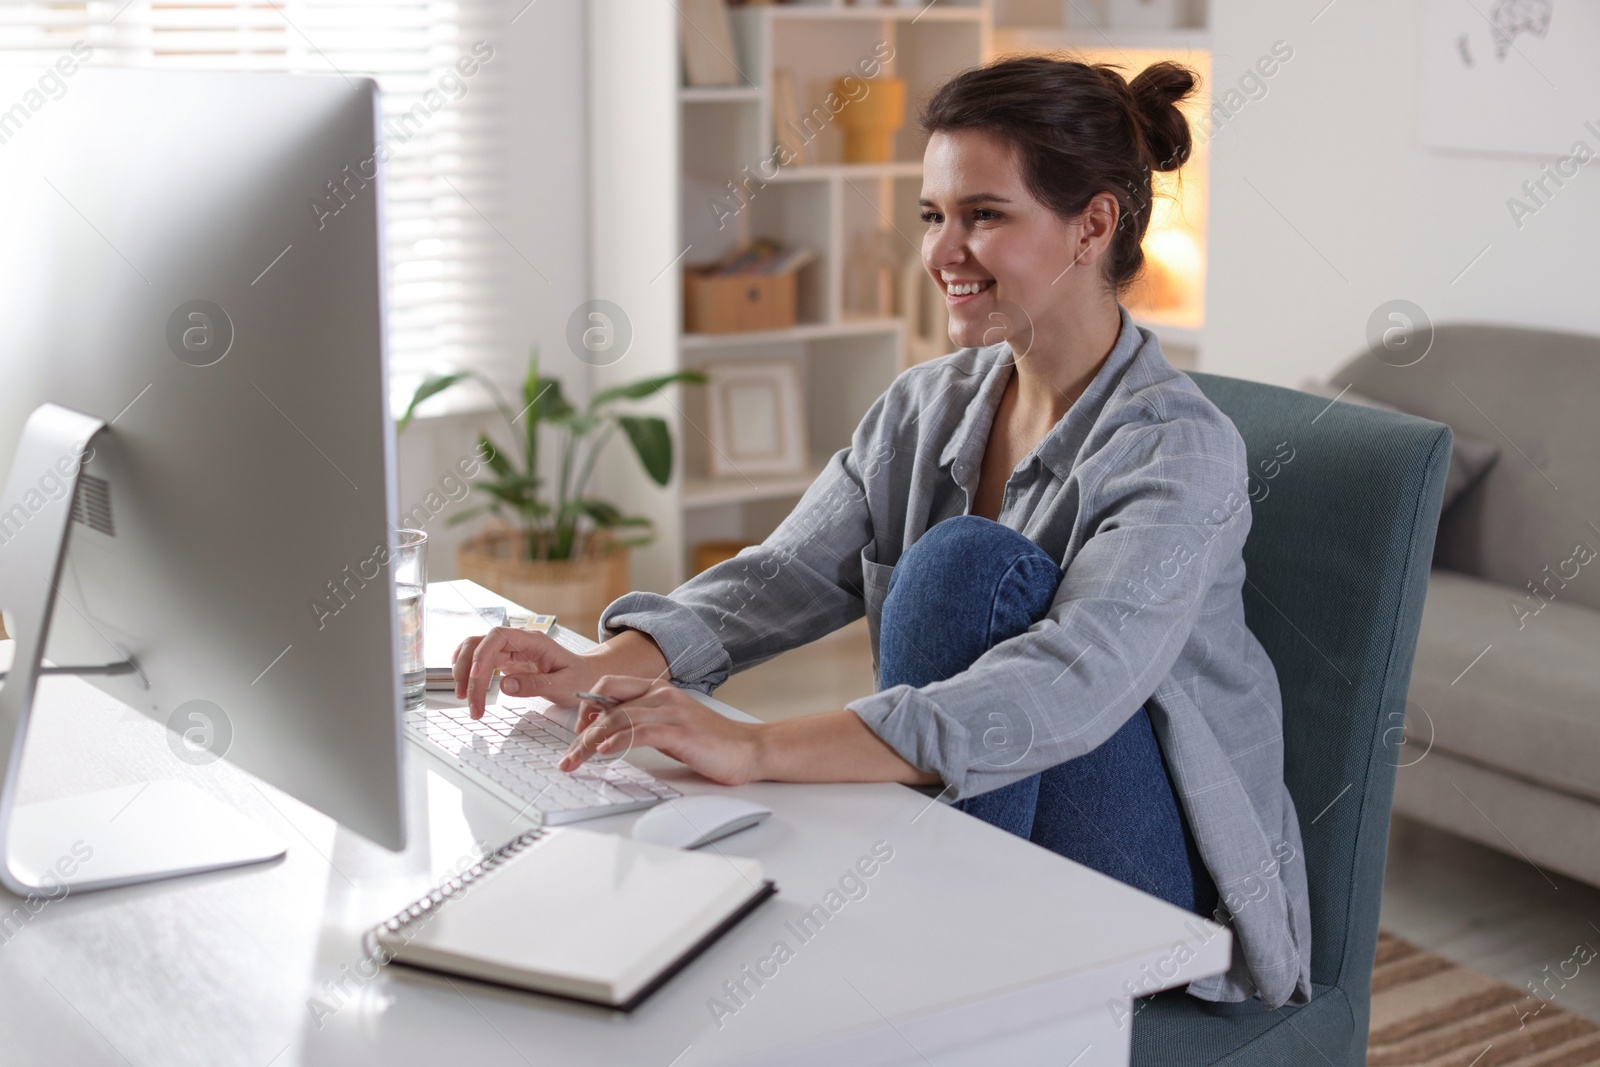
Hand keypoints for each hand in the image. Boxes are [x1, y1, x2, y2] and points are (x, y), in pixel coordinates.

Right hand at [452, 627, 601, 718]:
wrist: (586, 675)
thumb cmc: (579, 678)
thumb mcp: (565, 686)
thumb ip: (536, 685)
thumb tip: (505, 685)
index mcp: (533, 641)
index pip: (497, 637)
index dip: (481, 656)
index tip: (475, 680)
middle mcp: (518, 641)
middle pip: (480, 644)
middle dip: (468, 672)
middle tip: (471, 703)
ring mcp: (510, 650)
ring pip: (474, 651)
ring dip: (463, 672)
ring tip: (465, 699)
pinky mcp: (505, 661)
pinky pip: (478, 660)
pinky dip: (467, 671)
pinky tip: (465, 685)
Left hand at [560, 675, 763, 785]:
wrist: (749, 749)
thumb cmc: (712, 742)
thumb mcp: (672, 727)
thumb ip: (645, 723)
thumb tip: (611, 734)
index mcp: (659, 691)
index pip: (610, 686)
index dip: (587, 706)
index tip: (577, 731)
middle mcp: (662, 696)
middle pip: (607, 703)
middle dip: (581, 729)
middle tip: (568, 754)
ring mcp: (671, 712)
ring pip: (618, 718)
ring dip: (590, 741)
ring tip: (575, 759)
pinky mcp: (680, 731)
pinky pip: (640, 731)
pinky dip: (617, 741)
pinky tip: (604, 752)